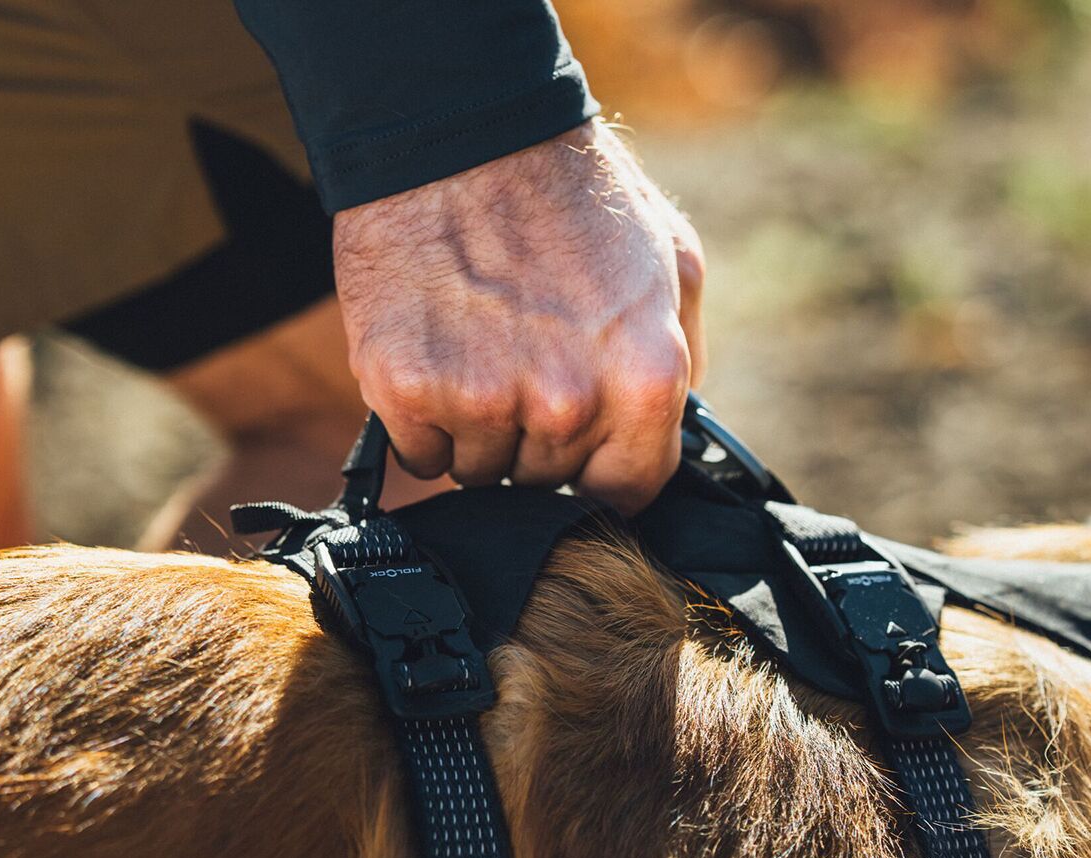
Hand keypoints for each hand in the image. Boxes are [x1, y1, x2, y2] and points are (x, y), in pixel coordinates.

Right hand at [332, 119, 705, 513]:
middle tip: (521, 358)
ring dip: (477, 432)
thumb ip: (683, 358)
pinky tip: (435, 356)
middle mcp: (567, 406)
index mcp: (645, 381)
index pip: (627, 493)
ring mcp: (482, 403)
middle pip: (545, 482)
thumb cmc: (569, 193)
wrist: (458, 131)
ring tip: (477, 348)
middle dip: (536, 438)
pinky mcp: (408, 393)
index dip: (602, 470)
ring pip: (479, 473)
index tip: (582, 448)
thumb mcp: (673, 261)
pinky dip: (423, 423)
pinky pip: (421, 457)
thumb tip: (672, 429)